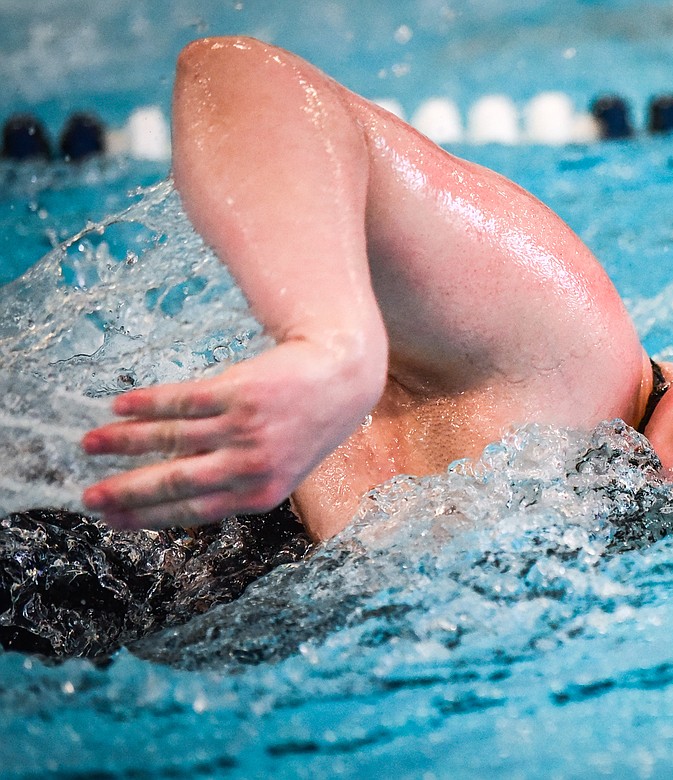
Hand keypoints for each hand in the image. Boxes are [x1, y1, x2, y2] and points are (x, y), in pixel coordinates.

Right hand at [81, 339, 383, 529]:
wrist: (342, 376)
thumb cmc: (308, 425)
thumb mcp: (282, 468)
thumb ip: (239, 484)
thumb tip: (175, 496)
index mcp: (261, 494)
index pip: (191, 511)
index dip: (146, 516)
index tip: (111, 520)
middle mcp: (251, 466)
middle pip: (174, 482)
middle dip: (125, 491)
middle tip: (87, 496)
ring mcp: (245, 429)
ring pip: (170, 439)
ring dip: (124, 442)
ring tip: (91, 443)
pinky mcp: (239, 392)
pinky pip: (182, 402)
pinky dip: (146, 404)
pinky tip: (120, 407)